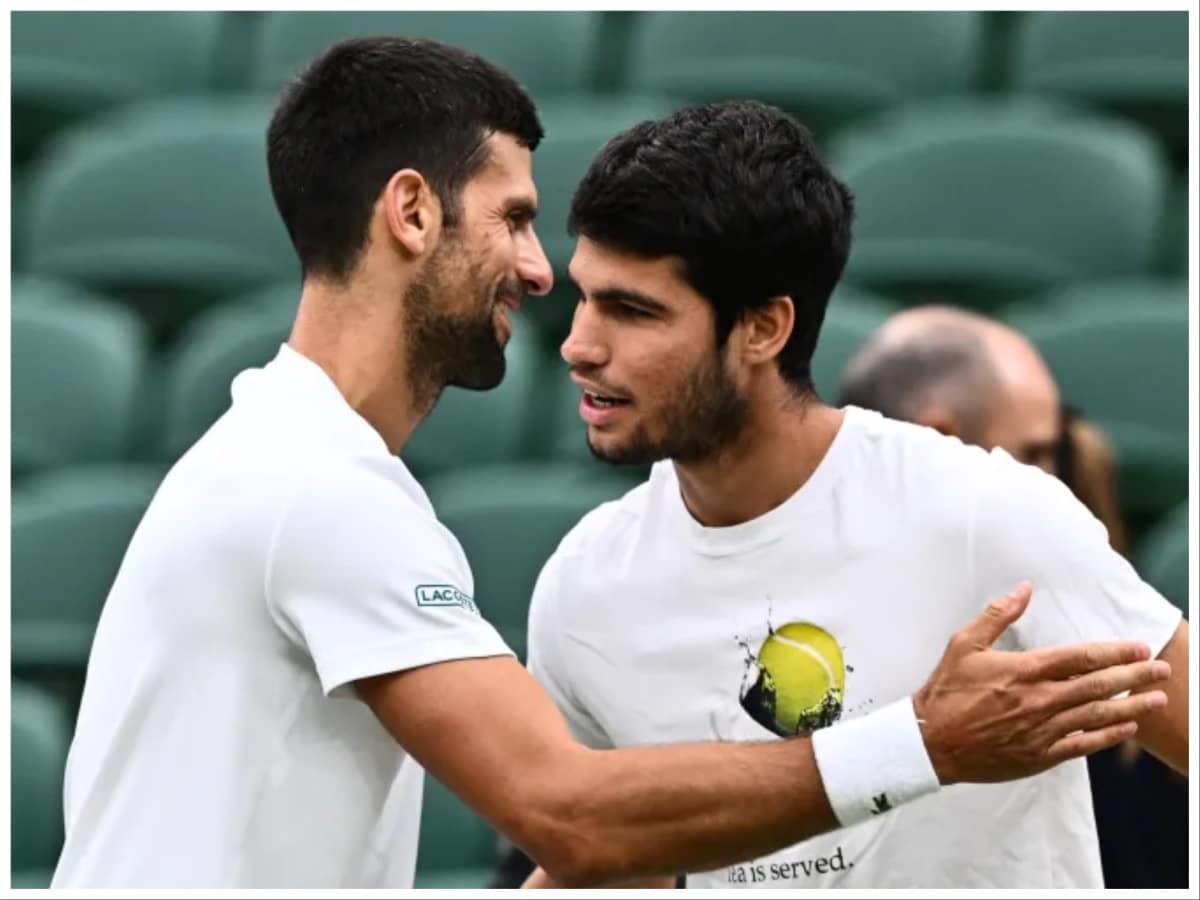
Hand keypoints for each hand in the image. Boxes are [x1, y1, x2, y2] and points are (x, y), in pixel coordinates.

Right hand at [914, 582, 1169, 784]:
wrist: (931, 741)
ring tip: (1156, 698)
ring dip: (1131, 706)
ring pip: (1096, 715)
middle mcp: (1038, 700)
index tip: (1137, 647)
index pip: (1080, 657)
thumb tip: (1024, 587)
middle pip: (1098, 685)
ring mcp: (1041, 730)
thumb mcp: (964, 643)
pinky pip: (1083, 745)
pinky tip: (1126, 727)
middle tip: (1162, 670)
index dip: (1113, 651)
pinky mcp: (1039, 755)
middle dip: (1135, 676)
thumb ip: (997, 615)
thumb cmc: (946, 691)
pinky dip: (1108, 735)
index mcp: (1023, 670)